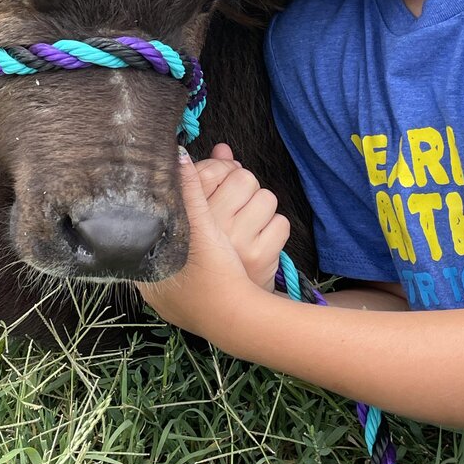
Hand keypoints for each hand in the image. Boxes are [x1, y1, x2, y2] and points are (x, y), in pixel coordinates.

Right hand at [138, 144, 287, 344]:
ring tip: (247, 227)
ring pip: (266, 198)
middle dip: (244, 187)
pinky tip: (260, 243)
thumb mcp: (193, 223)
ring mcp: (233, 244)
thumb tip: (224, 148)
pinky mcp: (259, 259)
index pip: (208, 171)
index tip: (221, 182)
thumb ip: (204, 181)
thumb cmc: (202, 263)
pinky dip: (275, 231)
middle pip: (242, 178)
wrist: (219, 315)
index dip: (220, 170)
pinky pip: (281, 223)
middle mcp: (204, 230)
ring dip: (261, 209)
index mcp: (182, 218)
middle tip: (236, 208)